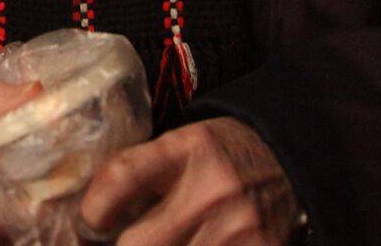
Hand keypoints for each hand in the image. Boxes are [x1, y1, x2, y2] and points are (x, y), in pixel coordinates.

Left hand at [79, 117, 298, 244]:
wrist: (292, 163)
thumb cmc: (222, 156)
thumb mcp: (183, 144)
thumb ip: (143, 171)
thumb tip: (87, 213)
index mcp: (189, 148)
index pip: (122, 176)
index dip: (93, 208)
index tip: (88, 224)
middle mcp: (213, 188)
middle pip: (137, 243)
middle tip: (112, 243)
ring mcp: (238, 229)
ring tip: (158, 241)